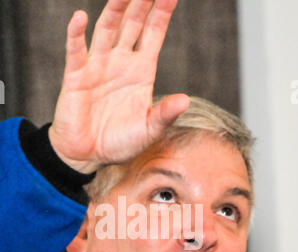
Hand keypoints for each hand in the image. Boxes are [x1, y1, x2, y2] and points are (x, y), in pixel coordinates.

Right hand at [49, 0, 189, 173]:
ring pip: (106, 29)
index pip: (153, 33)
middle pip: (132, 23)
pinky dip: (76, 34)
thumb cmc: (119, 143)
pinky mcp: (76, 76)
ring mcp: (98, 66)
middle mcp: (120, 62)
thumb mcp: (147, 131)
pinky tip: (79, 17)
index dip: (162, 12)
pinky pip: (76, 51)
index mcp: (141, 71)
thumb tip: (185, 100)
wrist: (88, 155)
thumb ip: (164, 115)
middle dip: (141, 2)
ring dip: (114, 10)